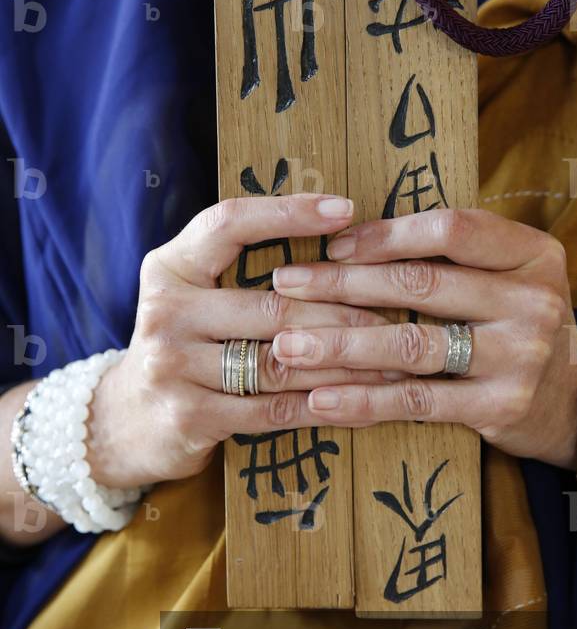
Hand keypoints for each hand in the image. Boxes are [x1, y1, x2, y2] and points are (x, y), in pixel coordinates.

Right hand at [87, 194, 393, 488]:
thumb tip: (336, 236)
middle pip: (272, 304)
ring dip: (346, 364)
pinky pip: (273, 408)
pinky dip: (323, 404)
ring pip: (281, 360)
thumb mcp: (191, 292)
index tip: (346, 207)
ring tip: (396, 360)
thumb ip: (238, 265)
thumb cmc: (182, 344)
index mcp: (169, 266)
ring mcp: (172, 365)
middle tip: (400, 311)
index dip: (288, 212)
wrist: (124, 421)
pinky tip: (362, 402)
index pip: (230, 223)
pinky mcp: (189, 415)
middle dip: (344, 311)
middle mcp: (165, 310)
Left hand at [270, 208, 576, 469]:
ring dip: (340, 346)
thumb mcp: (509, 273)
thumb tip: (347, 234)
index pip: (451, 230)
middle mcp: (533, 301)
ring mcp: (520, 357)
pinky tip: (320, 400)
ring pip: (413, 346)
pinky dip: (364, 401)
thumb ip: (454, 253)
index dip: (386, 235)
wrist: (573, 399)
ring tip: (286, 347)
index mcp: (533, 253)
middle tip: (286, 285)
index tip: (333, 244)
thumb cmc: (517, 322)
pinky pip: (417, 402)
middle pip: (422, 285)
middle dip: (344, 284)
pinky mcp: (500, 407)